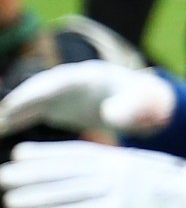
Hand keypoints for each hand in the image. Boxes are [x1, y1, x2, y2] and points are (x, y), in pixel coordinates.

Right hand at [0, 61, 176, 135]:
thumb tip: (109, 114)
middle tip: (1, 115)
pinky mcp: (58, 107)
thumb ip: (130, 108)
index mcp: (91, 77)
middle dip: (17, 101)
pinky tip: (2, 130)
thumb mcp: (145, 106)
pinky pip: (33, 113)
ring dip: (11, 113)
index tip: (17, 103)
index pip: (59, 82)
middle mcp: (71, 82)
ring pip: (31, 101)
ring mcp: (62, 94)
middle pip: (38, 89)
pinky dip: (17, 121)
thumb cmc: (148, 104)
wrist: (147, 106)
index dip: (37, 92)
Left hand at [1, 141, 185, 207]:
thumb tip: (105, 192)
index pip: (78, 153)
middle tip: (0, 175)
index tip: (20, 153)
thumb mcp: (151, 179)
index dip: (47, 153)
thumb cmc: (185, 194)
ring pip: (68, 191)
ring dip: (35, 195)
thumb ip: (125, 182)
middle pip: (66, 170)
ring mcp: (119, 189)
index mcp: (124, 160)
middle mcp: (118, 170)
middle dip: (31, 173)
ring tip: (7, 200)